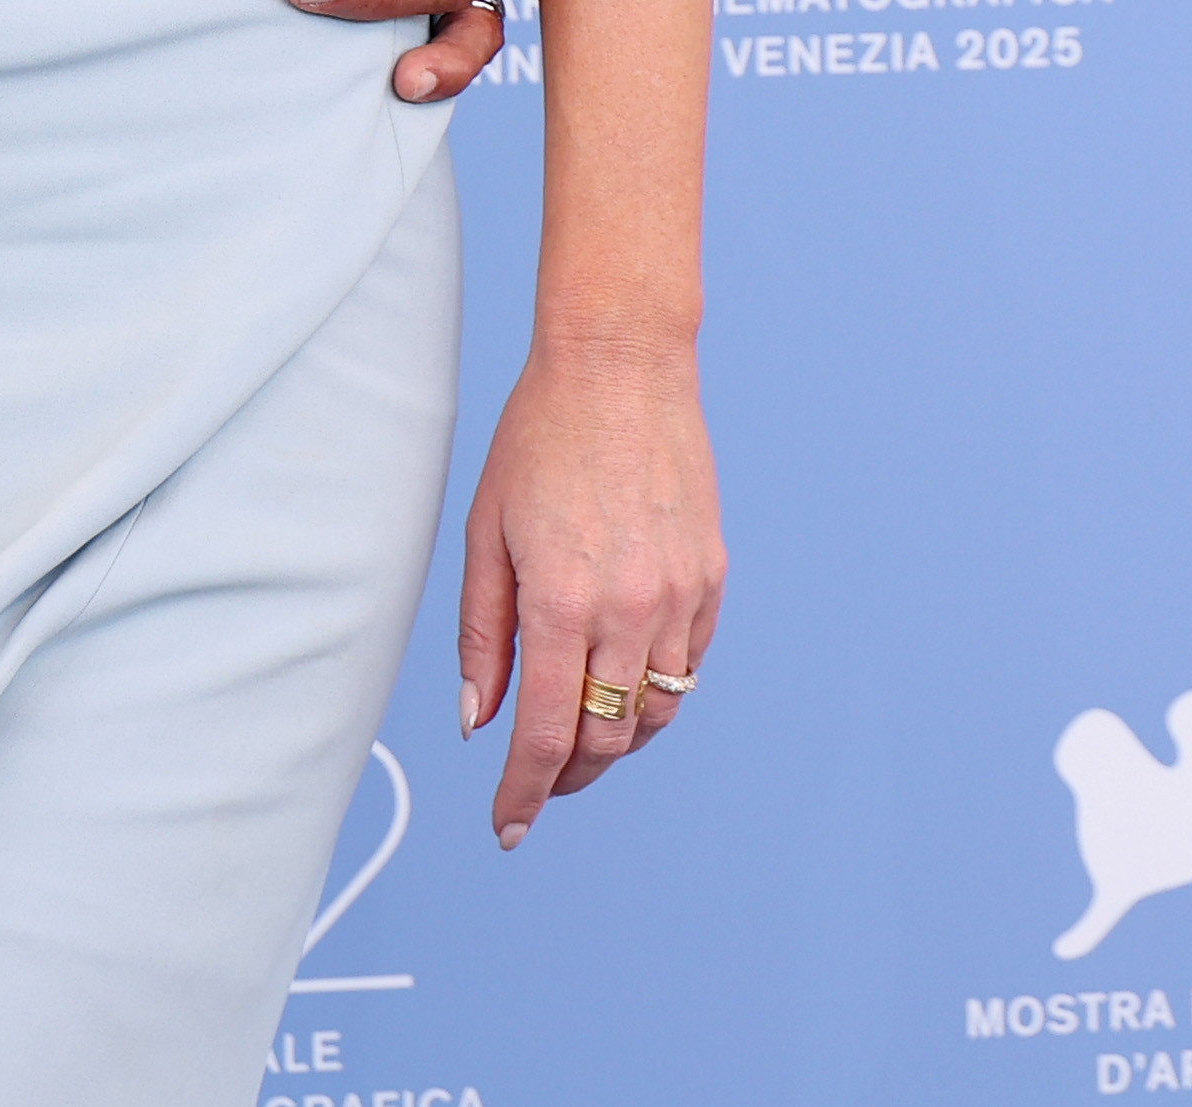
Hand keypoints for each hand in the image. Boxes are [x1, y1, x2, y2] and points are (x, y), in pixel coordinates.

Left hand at [455, 334, 721, 845]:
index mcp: (561, 601)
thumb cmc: (538, 439)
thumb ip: (483, 635)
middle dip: (566, 778)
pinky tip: (623, 686)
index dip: (523, 792)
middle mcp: (628, 609)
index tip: (506, 826)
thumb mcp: (485, 533)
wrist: (620, 366)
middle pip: (606, 740)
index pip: (544, 734)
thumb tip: (479, 721)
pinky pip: (688, 665)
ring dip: (616, 745)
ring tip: (579, 744)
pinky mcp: (711, 579)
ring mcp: (679, 596)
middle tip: (535, 786)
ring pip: (655, 714)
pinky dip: (655, 694)